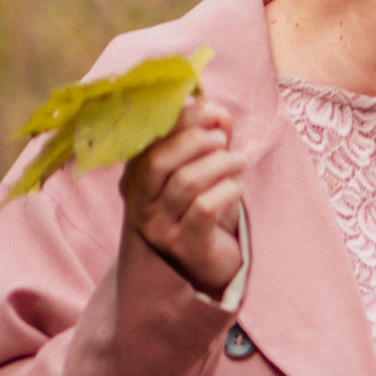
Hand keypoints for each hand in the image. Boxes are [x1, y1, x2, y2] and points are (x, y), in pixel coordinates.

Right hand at [121, 92, 247, 297]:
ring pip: (185, 183)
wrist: (213, 263)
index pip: (147, 141)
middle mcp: (139, 204)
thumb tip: (217, 112)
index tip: (212, 112)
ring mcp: (159, 229)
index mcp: (135, 178)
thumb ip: (210, 137)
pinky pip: (205, 208)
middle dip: (196, 141)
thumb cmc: (205, 209)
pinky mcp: (185, 247)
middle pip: (158, 161)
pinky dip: (227, 190)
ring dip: (219, 164)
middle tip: (223, 139)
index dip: (180, 120)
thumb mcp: (205, 168)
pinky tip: (237, 187)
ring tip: (239, 161)